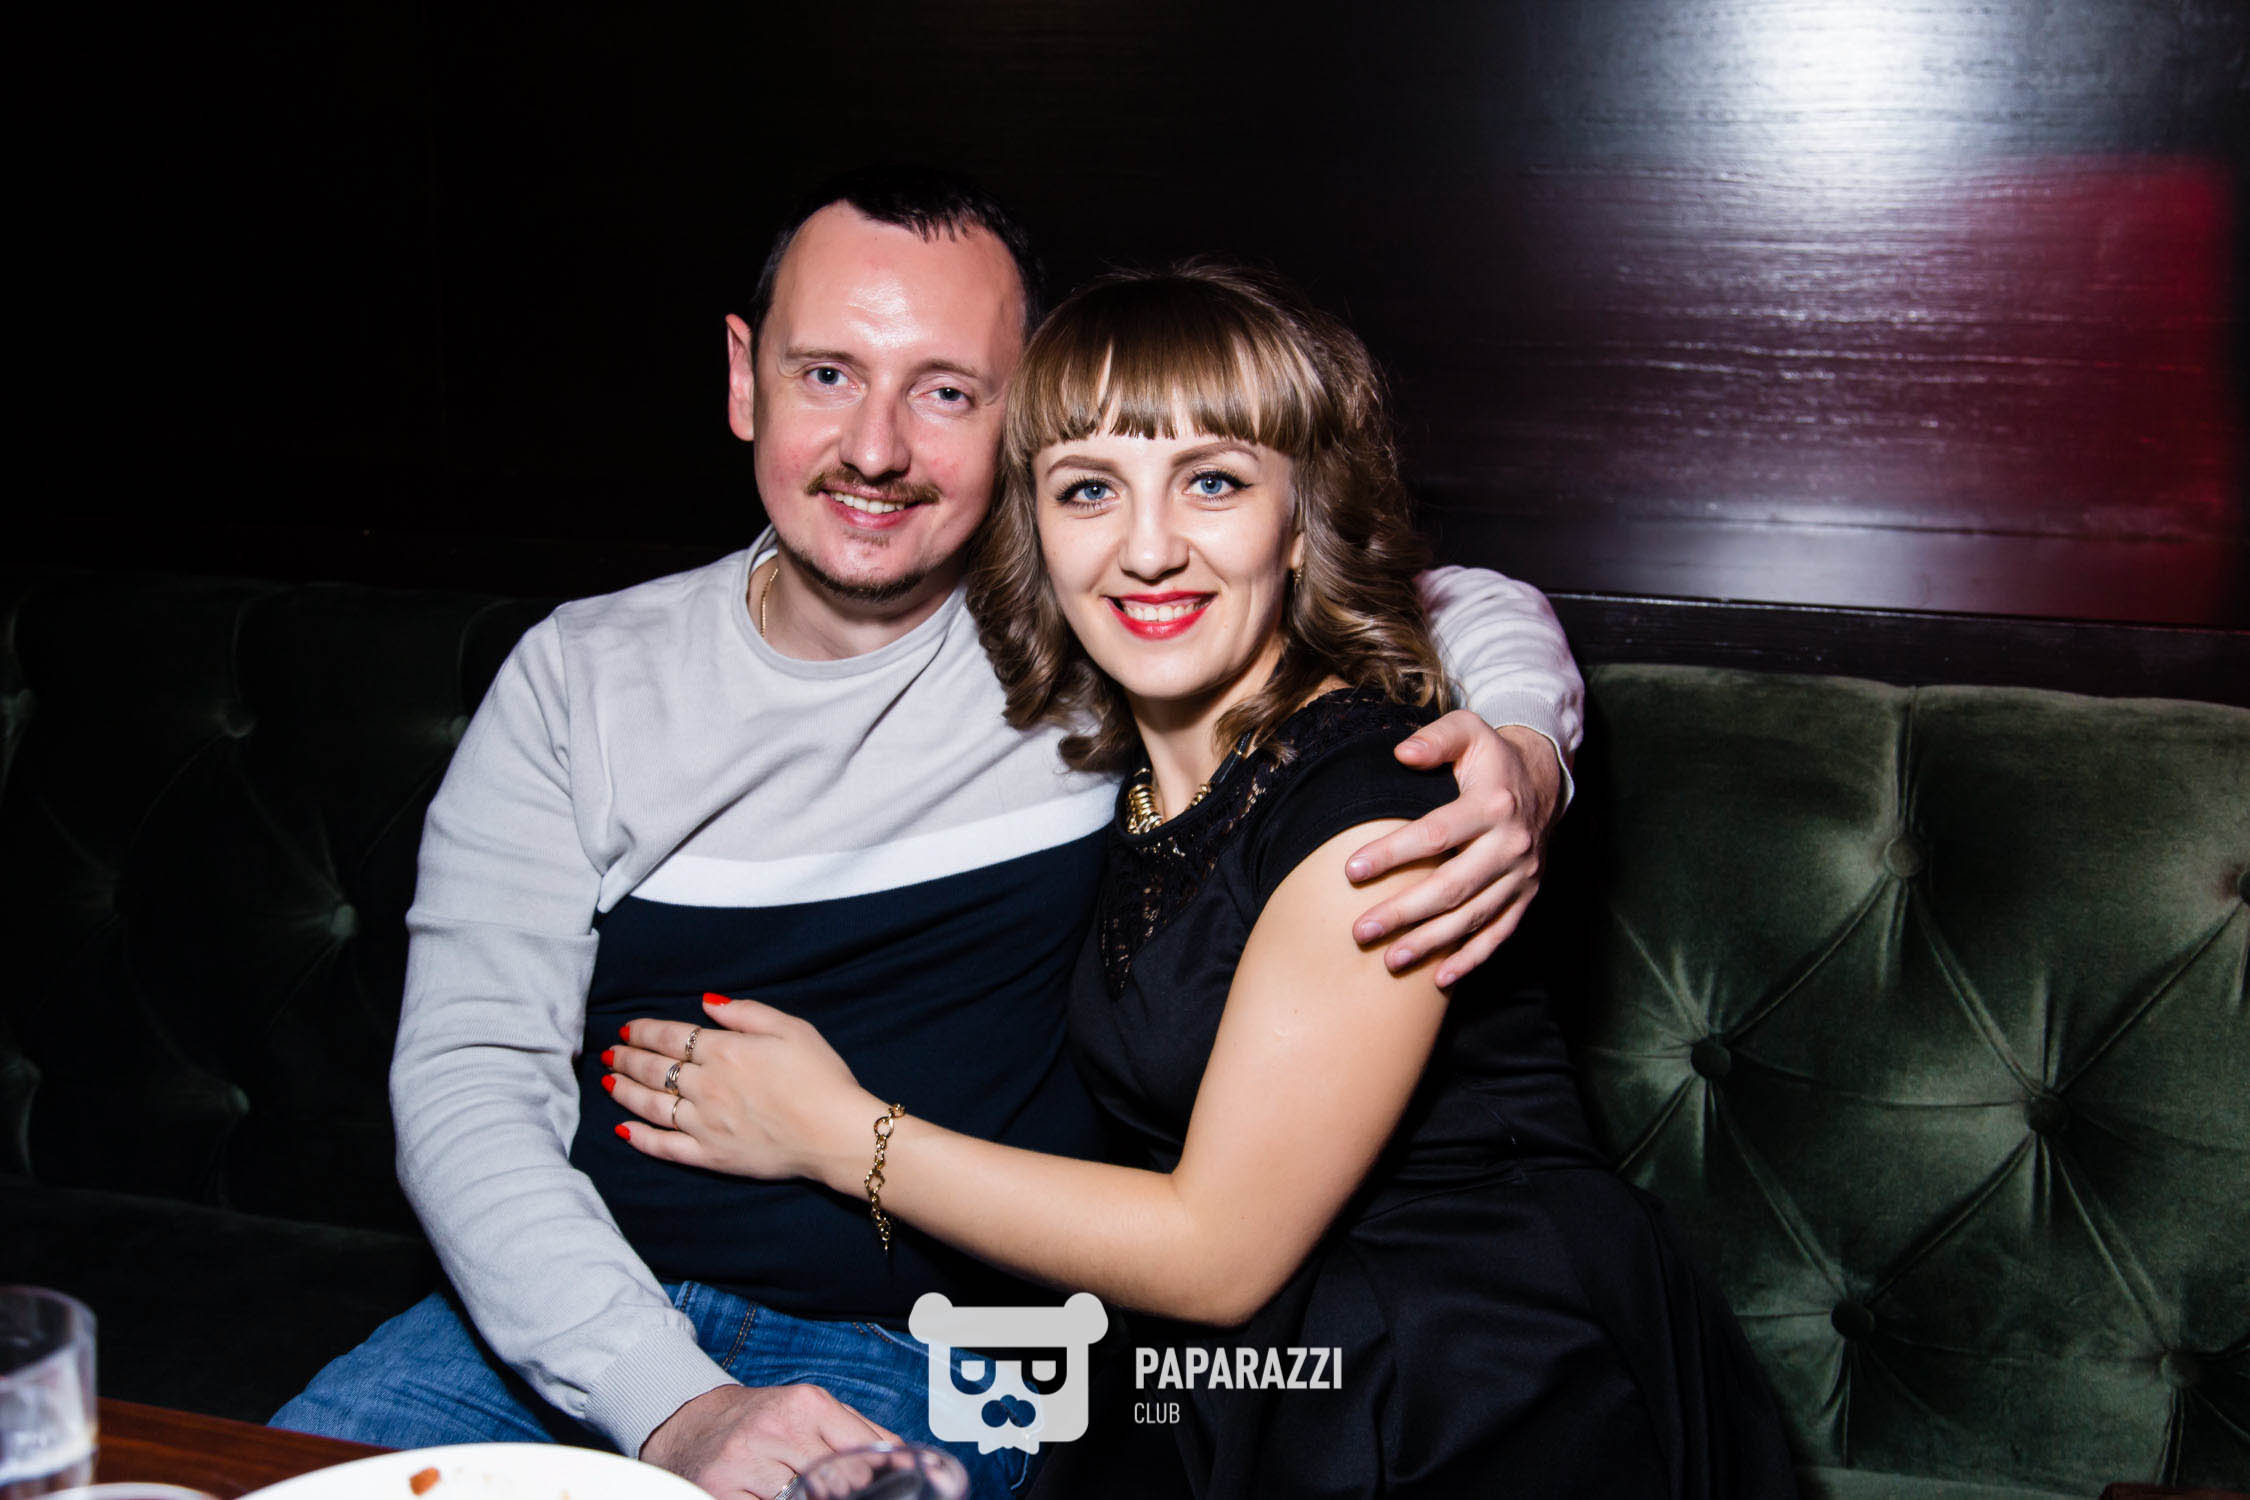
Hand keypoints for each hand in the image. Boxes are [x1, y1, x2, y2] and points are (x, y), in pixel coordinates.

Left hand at [608, 994, 878, 1189]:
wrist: (834, 1133)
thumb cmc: (820, 1077)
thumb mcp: (792, 1029)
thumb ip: (746, 1012)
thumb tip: (706, 1003)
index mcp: (725, 1051)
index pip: (671, 1036)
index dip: (644, 1031)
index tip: (627, 1028)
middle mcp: (706, 1086)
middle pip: (654, 1069)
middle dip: (627, 1058)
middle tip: (609, 1052)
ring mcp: (704, 1124)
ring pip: (650, 1105)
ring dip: (624, 1091)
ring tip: (608, 1082)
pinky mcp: (710, 1156)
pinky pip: (664, 1147)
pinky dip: (640, 1138)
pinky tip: (623, 1130)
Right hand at [641, 1382, 899, 1498]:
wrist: (693, 1422)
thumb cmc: (764, 1420)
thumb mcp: (812, 1411)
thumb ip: (862, 1433)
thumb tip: (910, 1460)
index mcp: (806, 1404)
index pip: (860, 1454)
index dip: (878, 1480)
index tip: (893, 1490)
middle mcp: (775, 1428)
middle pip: (834, 1482)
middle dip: (849, 1496)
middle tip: (850, 1494)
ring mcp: (744, 1460)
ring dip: (811, 1499)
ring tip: (811, 1493)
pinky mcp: (718, 1487)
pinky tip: (782, 1498)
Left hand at [1345, 713, 1564, 986]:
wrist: (1545, 780)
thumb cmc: (1491, 757)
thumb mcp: (1469, 731)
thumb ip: (1436, 738)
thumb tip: (1402, 752)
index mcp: (1493, 804)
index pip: (1436, 834)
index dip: (1392, 853)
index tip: (1351, 871)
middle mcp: (1511, 844)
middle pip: (1453, 886)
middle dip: (1404, 912)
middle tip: (1361, 931)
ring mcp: (1522, 876)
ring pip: (1474, 917)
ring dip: (1431, 943)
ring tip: (1390, 959)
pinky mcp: (1527, 896)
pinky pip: (1500, 934)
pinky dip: (1471, 958)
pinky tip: (1440, 977)